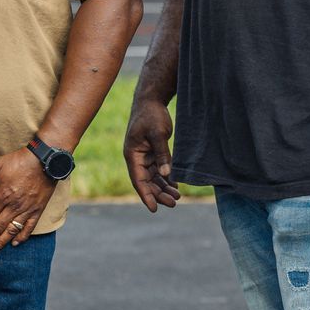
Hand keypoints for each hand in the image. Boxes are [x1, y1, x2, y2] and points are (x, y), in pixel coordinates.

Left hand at [0, 149, 57, 253]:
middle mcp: (14, 206)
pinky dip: (21, 237)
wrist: (46, 160)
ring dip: (0, 243)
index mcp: (3, 195)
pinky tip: (14, 244)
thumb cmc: (20, 161)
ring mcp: (27, 209)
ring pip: (11, 231)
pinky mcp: (38, 210)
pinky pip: (29, 227)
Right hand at [123, 97, 180, 211]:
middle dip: (159, 193)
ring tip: (177, 197)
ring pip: (153, 177)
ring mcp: (144, 155)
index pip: (138, 180)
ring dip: (163, 187)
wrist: (151, 100)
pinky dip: (166, 177)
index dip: (146, 195)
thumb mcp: (158, 134)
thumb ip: (163, 155)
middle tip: (174, 203)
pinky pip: (158, 169)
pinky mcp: (152, 151)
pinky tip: (175, 185)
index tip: (154, 209)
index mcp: (132, 155)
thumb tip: (167, 175)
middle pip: (146, 181)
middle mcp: (136, 158)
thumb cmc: (151, 115)